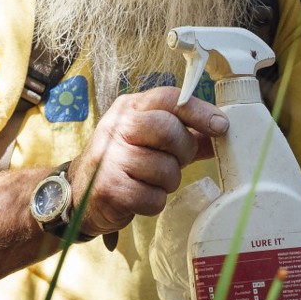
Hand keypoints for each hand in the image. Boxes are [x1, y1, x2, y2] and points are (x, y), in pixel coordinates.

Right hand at [65, 87, 225, 235]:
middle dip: (182, 152)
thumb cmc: (123, 162)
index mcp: (130, 107)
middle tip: (176, 161)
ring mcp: (110, 156)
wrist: (79, 193)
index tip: (221, 127)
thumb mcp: (148, 140)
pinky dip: (154, 202)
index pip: (169, 98)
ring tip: (150, 181)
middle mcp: (117, 126)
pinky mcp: (109, 188)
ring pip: (166, 169)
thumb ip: (184, 135)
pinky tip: (140, 196)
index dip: (200, 111)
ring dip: (167, 182)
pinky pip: (154, 197)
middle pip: (169, 130)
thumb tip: (221, 132)